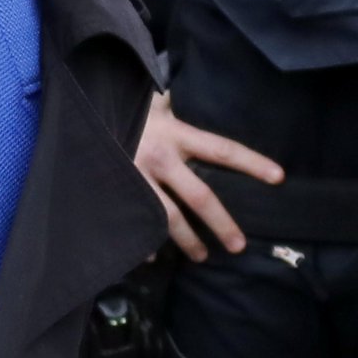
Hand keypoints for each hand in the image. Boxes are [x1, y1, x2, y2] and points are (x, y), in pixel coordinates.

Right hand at [134, 90, 283, 260]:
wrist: (79, 114)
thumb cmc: (121, 106)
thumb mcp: (152, 103)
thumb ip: (172, 108)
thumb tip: (183, 100)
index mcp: (175, 132)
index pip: (222, 150)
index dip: (252, 162)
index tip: (278, 177)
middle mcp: (160, 157)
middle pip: (200, 196)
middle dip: (221, 224)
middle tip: (238, 246)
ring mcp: (138, 177)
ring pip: (168, 218)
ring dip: (187, 241)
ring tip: (201, 257)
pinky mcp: (118, 191)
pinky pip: (136, 222)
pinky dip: (145, 243)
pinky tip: (152, 255)